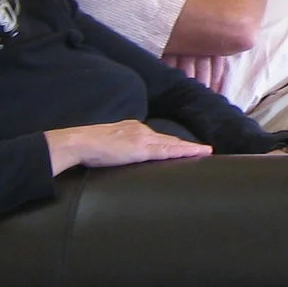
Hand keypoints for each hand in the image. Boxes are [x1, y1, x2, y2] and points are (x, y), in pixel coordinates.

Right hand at [45, 120, 211, 174]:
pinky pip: (169, 151)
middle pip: (168, 140)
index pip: (157, 138)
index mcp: (132, 128)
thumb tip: (118, 158)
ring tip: (206, 152)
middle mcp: (141, 130)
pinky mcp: (143, 148)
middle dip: (185, 146)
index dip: (172, 143)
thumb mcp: (106, 145)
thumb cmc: (87, 147)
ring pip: (173, 144)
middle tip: (203, 151)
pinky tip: (198, 153)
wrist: (80, 142)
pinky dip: (185, 151)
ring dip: (190, 149)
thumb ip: (116, 149)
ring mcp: (143, 138)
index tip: (184, 147)